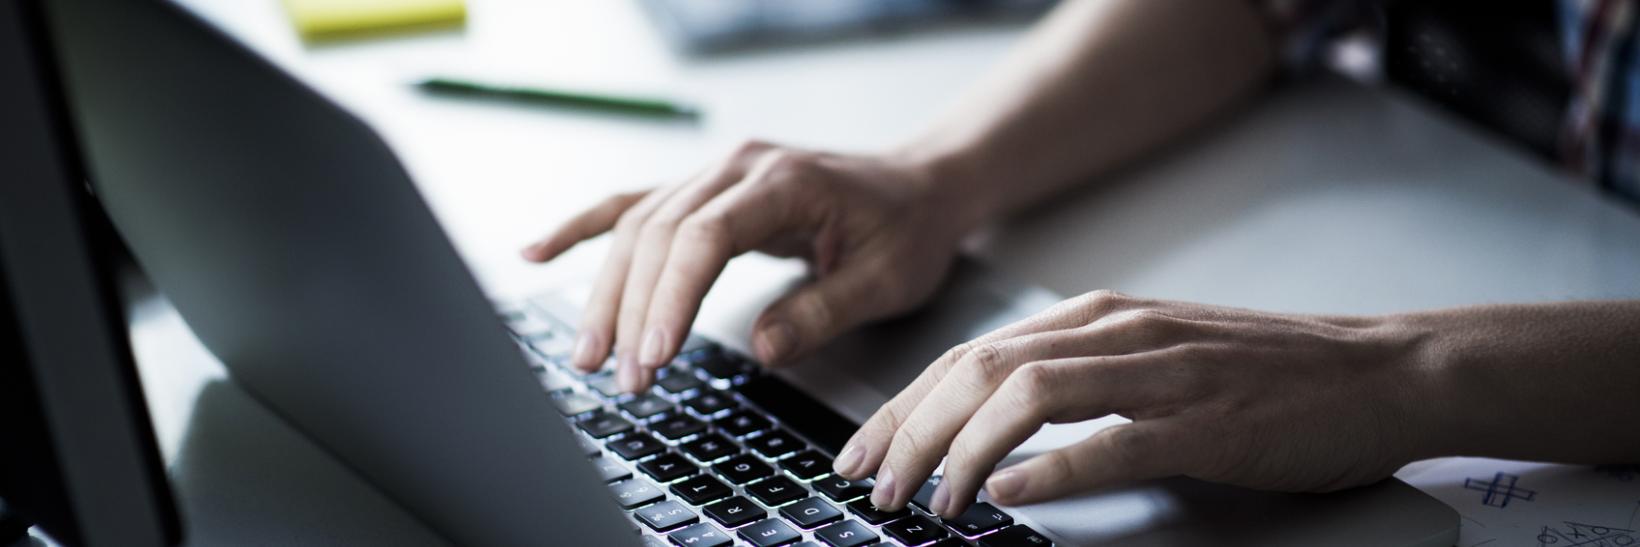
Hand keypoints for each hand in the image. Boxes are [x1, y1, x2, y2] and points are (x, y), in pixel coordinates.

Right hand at [522, 141, 976, 392]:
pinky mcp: (704, 191)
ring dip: (608, 290)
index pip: (705, 235)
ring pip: (638, 225)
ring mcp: (715, 174)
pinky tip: (538, 251)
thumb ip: (822, 310)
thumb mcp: (886, 279)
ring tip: (590, 354)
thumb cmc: (907, 230)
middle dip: (634, 308)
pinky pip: (633, 205)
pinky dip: (583, 228)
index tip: (656, 352)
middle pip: (660, 233)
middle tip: (624, 376)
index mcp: (784, 181)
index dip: (672, 295)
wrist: (919, 187)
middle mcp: (738, 167)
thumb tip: (760, 345)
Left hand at [830, 290, 1437, 517]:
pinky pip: (1114, 440)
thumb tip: (989, 425)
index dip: (905, 404)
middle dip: (911, 430)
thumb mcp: (1153, 355)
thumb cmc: (1266, 372)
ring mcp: (1163, 372)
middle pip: (981, 369)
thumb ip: (1077, 376)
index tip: (863, 450)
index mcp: (1097, 318)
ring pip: (1030, 394)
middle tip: (874, 485)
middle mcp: (1118, 332)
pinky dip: (1051, 467)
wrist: (1380, 370)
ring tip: (928, 498)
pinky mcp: (1208, 421)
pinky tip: (1009, 492)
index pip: (971, 354)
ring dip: (962, 449)